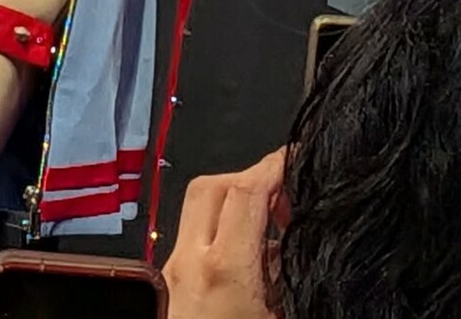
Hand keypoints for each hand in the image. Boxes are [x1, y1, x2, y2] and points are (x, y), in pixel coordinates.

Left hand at [161, 149, 285, 318]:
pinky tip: (246, 256)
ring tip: (267, 225)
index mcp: (224, 271)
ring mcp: (172, 273)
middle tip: (281, 193)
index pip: (245, 193)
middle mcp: (188, 264)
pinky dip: (219, 232)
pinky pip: (190, 238)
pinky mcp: (166, 285)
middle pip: (211, 187)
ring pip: (195, 210)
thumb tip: (295, 243)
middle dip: (248, 178)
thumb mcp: (282, 318)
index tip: (294, 158)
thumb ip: (287, 275)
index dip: (273, 168)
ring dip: (231, 203)